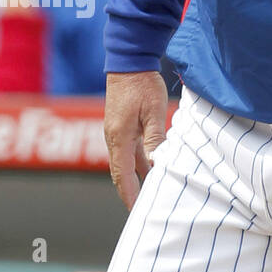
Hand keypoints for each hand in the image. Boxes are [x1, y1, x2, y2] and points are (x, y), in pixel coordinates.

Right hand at [104, 69, 168, 208]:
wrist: (128, 60)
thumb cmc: (142, 84)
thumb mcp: (154, 111)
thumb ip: (156, 138)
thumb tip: (158, 163)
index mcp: (119, 137)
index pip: (122, 173)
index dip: (129, 194)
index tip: (136, 211)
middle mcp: (113, 137)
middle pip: (120, 172)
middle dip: (129, 191)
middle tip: (140, 210)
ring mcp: (116, 131)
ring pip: (124, 162)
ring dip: (134, 178)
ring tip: (147, 195)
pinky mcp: (121, 125)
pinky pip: (128, 150)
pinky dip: (137, 163)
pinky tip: (149, 169)